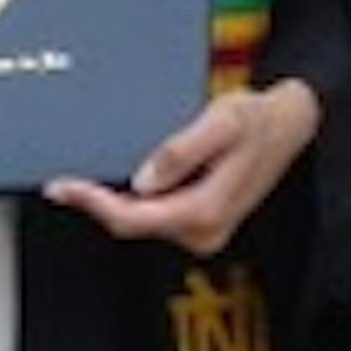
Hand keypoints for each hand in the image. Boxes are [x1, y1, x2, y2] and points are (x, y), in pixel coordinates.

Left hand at [43, 80, 320, 256]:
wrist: (289, 125)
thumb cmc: (256, 119)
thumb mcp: (220, 122)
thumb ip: (181, 152)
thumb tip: (142, 180)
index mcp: (205, 210)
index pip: (133, 217)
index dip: (92, 203)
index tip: (62, 187)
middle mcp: (203, 230)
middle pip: (132, 223)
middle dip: (96, 202)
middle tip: (61, 182)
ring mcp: (203, 230)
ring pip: (142, 220)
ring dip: (114, 200)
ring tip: (85, 176)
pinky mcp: (201, 220)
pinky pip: (156, 214)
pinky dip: (133, 198)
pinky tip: (118, 179)